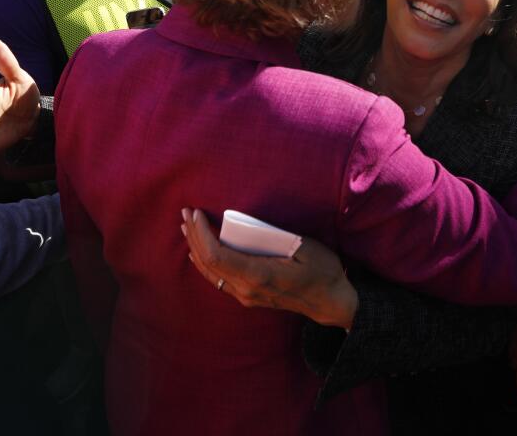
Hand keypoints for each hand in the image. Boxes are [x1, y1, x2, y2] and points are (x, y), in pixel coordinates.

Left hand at [182, 208, 358, 329]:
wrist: (330, 302)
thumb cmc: (322, 272)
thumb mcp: (305, 248)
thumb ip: (276, 237)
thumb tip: (249, 225)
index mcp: (258, 275)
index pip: (216, 255)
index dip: (201, 233)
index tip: (196, 213)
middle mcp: (246, 289)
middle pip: (207, 263)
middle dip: (193, 236)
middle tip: (186, 213)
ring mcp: (245, 296)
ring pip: (210, 273)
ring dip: (195, 248)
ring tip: (186, 227)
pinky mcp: (248, 296)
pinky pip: (218, 279)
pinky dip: (205, 262)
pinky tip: (198, 252)